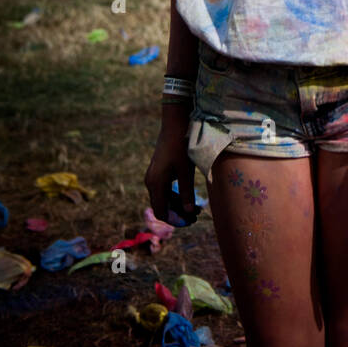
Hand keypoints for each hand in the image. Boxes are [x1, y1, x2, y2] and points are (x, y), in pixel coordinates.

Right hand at [145, 106, 197, 222]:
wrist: (175, 125)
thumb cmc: (181, 146)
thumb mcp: (186, 170)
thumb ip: (187, 192)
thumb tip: (189, 212)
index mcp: (156, 183)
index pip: (161, 212)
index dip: (175, 220)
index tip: (190, 221)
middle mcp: (151, 182)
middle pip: (162, 207)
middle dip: (178, 214)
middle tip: (196, 216)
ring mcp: (153, 177)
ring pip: (164, 199)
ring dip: (178, 206)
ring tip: (196, 208)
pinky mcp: (158, 172)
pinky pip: (164, 190)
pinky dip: (175, 196)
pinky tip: (189, 197)